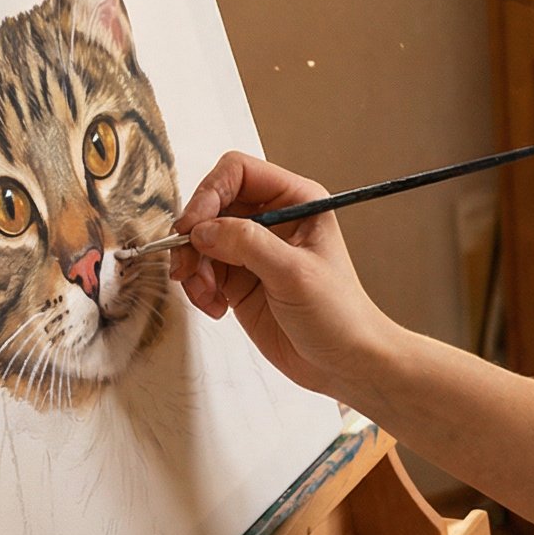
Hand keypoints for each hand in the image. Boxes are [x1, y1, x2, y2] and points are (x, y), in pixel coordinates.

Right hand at [172, 152, 390, 405]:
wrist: (344, 362)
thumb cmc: (339, 313)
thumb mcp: (294, 274)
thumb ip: (247, 244)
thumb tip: (202, 229)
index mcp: (296, 200)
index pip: (238, 172)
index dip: (209, 193)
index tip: (193, 227)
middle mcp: (272, 218)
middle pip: (211, 204)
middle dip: (194, 235)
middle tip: (189, 267)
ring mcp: (253, 249)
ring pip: (200, 239)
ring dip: (193, 266)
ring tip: (207, 296)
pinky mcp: (239, 279)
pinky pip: (202, 270)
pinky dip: (198, 287)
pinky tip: (217, 309)